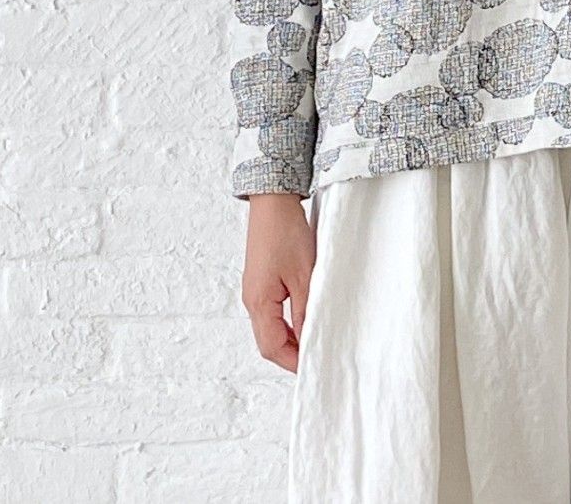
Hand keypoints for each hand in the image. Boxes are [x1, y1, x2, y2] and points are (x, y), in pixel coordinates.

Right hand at [240, 194, 315, 372]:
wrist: (273, 202)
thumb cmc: (286, 233)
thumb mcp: (303, 274)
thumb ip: (306, 309)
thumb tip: (311, 337)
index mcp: (259, 303)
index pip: (273, 348)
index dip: (294, 362)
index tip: (315, 367)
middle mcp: (252, 301)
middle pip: (269, 342)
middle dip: (292, 355)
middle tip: (318, 358)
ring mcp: (255, 292)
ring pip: (271, 329)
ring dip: (291, 339)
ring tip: (316, 341)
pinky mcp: (262, 282)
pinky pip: (273, 313)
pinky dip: (289, 323)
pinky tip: (306, 319)